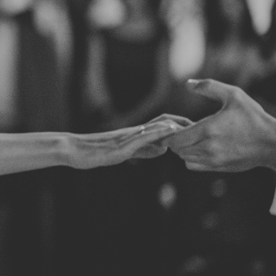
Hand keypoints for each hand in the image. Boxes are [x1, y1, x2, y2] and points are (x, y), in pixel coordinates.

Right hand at [68, 114, 187, 168]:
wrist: (75, 150)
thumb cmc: (95, 153)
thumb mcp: (125, 153)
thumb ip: (144, 150)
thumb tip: (163, 149)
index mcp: (135, 135)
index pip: (162, 126)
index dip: (180, 126)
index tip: (197, 131)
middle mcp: (134, 132)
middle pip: (162, 122)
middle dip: (182, 124)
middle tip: (201, 128)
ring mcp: (127, 138)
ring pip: (153, 128)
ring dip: (172, 127)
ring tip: (190, 127)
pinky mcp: (121, 146)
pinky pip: (140, 138)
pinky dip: (155, 134)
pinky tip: (165, 134)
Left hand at [163, 79, 275, 173]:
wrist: (272, 143)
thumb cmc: (253, 117)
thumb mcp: (234, 95)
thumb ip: (209, 86)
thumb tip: (188, 83)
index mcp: (208, 129)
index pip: (174, 138)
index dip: (170, 131)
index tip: (177, 123)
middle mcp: (208, 148)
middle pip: (176, 148)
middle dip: (176, 138)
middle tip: (185, 129)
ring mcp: (213, 160)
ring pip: (184, 157)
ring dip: (184, 147)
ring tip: (194, 137)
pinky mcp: (218, 167)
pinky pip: (193, 165)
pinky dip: (191, 157)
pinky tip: (201, 146)